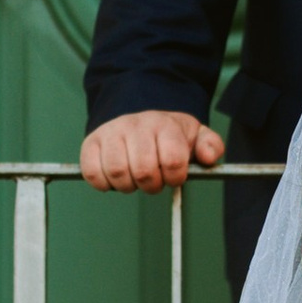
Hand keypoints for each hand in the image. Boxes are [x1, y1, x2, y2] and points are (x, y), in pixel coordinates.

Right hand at [80, 109, 224, 193]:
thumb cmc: (169, 134)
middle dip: (152, 185)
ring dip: (128, 186)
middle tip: (154, 180)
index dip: (175, 177)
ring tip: (134, 178)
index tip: (174, 176)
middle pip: (144, 171)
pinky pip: (93, 172)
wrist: (138, 117)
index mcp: (164, 125)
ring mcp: (111, 132)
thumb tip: (208, 157)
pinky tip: (114, 178)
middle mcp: (135, 125)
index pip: (173, 160)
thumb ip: (210, 146)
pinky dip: (104, 184)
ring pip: (117, 172)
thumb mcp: (195, 135)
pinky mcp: (91, 143)